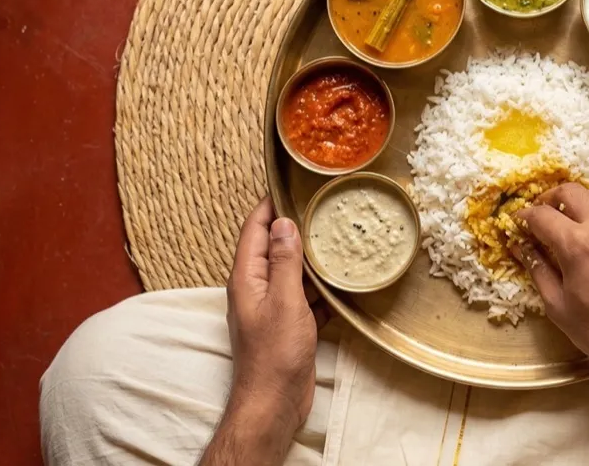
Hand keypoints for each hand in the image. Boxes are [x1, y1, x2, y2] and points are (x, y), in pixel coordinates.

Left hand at [226, 197, 317, 424]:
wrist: (273, 403)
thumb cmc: (274, 355)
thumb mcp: (284, 302)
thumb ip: (284, 262)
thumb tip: (284, 224)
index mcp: (246, 278)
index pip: (254, 230)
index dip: (269, 206)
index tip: (290, 185)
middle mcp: (256, 288)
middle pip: (274, 247)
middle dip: (296, 227)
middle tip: (323, 207)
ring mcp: (273, 307)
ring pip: (293, 272)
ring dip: (313, 258)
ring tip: (339, 237)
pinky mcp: (289, 324)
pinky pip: (306, 296)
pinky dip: (321, 287)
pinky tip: (342, 281)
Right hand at [515, 183, 588, 384]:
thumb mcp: (558, 305)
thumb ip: (537, 269)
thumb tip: (520, 246)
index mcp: (578, 246)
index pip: (542, 215)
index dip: (525, 216)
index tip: (519, 222)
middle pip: (571, 191)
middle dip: (550, 198)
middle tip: (542, 215)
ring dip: (578, 203)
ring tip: (569, 222)